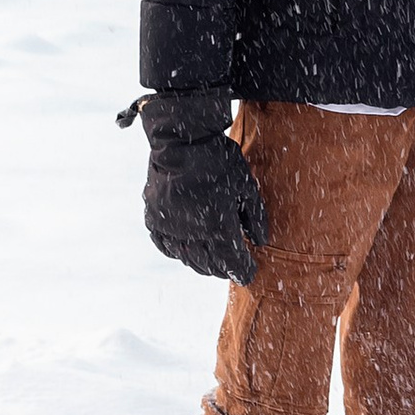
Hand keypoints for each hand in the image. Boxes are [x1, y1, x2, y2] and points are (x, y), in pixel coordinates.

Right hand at [137, 90, 266, 283]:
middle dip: (223, 269)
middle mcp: (191, 234)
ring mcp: (170, 228)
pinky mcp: (153, 218)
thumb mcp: (246, 185)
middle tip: (231, 267)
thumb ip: (255, 217)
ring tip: (211, 262)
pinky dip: (177, 252)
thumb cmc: (219, 161)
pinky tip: (185, 250)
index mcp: (217, 227)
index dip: (242, 271)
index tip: (249, 274)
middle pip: (209, 264)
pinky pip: (165, 246)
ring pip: (186, 258)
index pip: (232, 263)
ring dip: (201, 263)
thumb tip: (260, 242)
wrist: (180, 140)